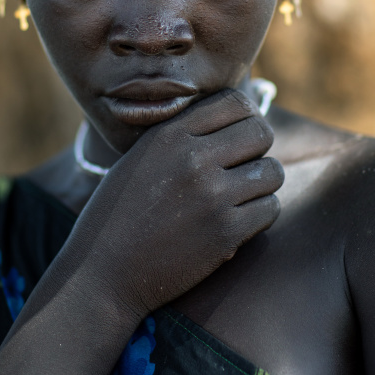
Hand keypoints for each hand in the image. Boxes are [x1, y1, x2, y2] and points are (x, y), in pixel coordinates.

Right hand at [68, 89, 283, 319]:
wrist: (102, 273)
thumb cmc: (120, 213)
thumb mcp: (141, 156)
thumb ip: (182, 134)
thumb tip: (232, 118)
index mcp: (170, 134)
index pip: (235, 102)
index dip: (246, 116)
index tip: (241, 135)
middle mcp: (193, 158)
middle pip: (261, 133)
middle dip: (259, 149)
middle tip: (244, 167)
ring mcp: (212, 195)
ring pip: (272, 172)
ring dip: (262, 184)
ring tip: (241, 196)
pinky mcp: (226, 233)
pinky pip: (270, 208)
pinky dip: (260, 215)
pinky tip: (238, 221)